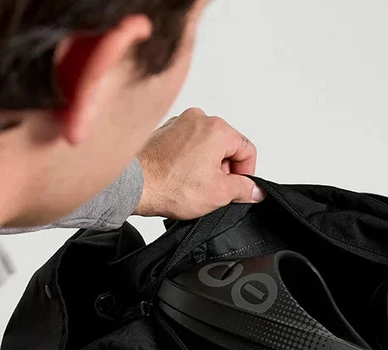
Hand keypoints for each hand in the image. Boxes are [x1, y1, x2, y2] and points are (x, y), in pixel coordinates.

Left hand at [136, 108, 264, 219]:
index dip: (247, 174)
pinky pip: (187, 146)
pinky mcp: (163, 132)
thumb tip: (255, 189)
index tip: (239, 189)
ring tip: (193, 185)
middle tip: (214, 191)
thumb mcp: (219, 193)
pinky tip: (179, 178)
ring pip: (206, 146)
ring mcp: (178, 123)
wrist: (132, 185)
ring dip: (206, 166)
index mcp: (216, 128)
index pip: (247, 150)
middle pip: (226, 146)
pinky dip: (188, 161)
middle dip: (224, 170)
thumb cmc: (168, 185)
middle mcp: (198, 118)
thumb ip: (244, 189)